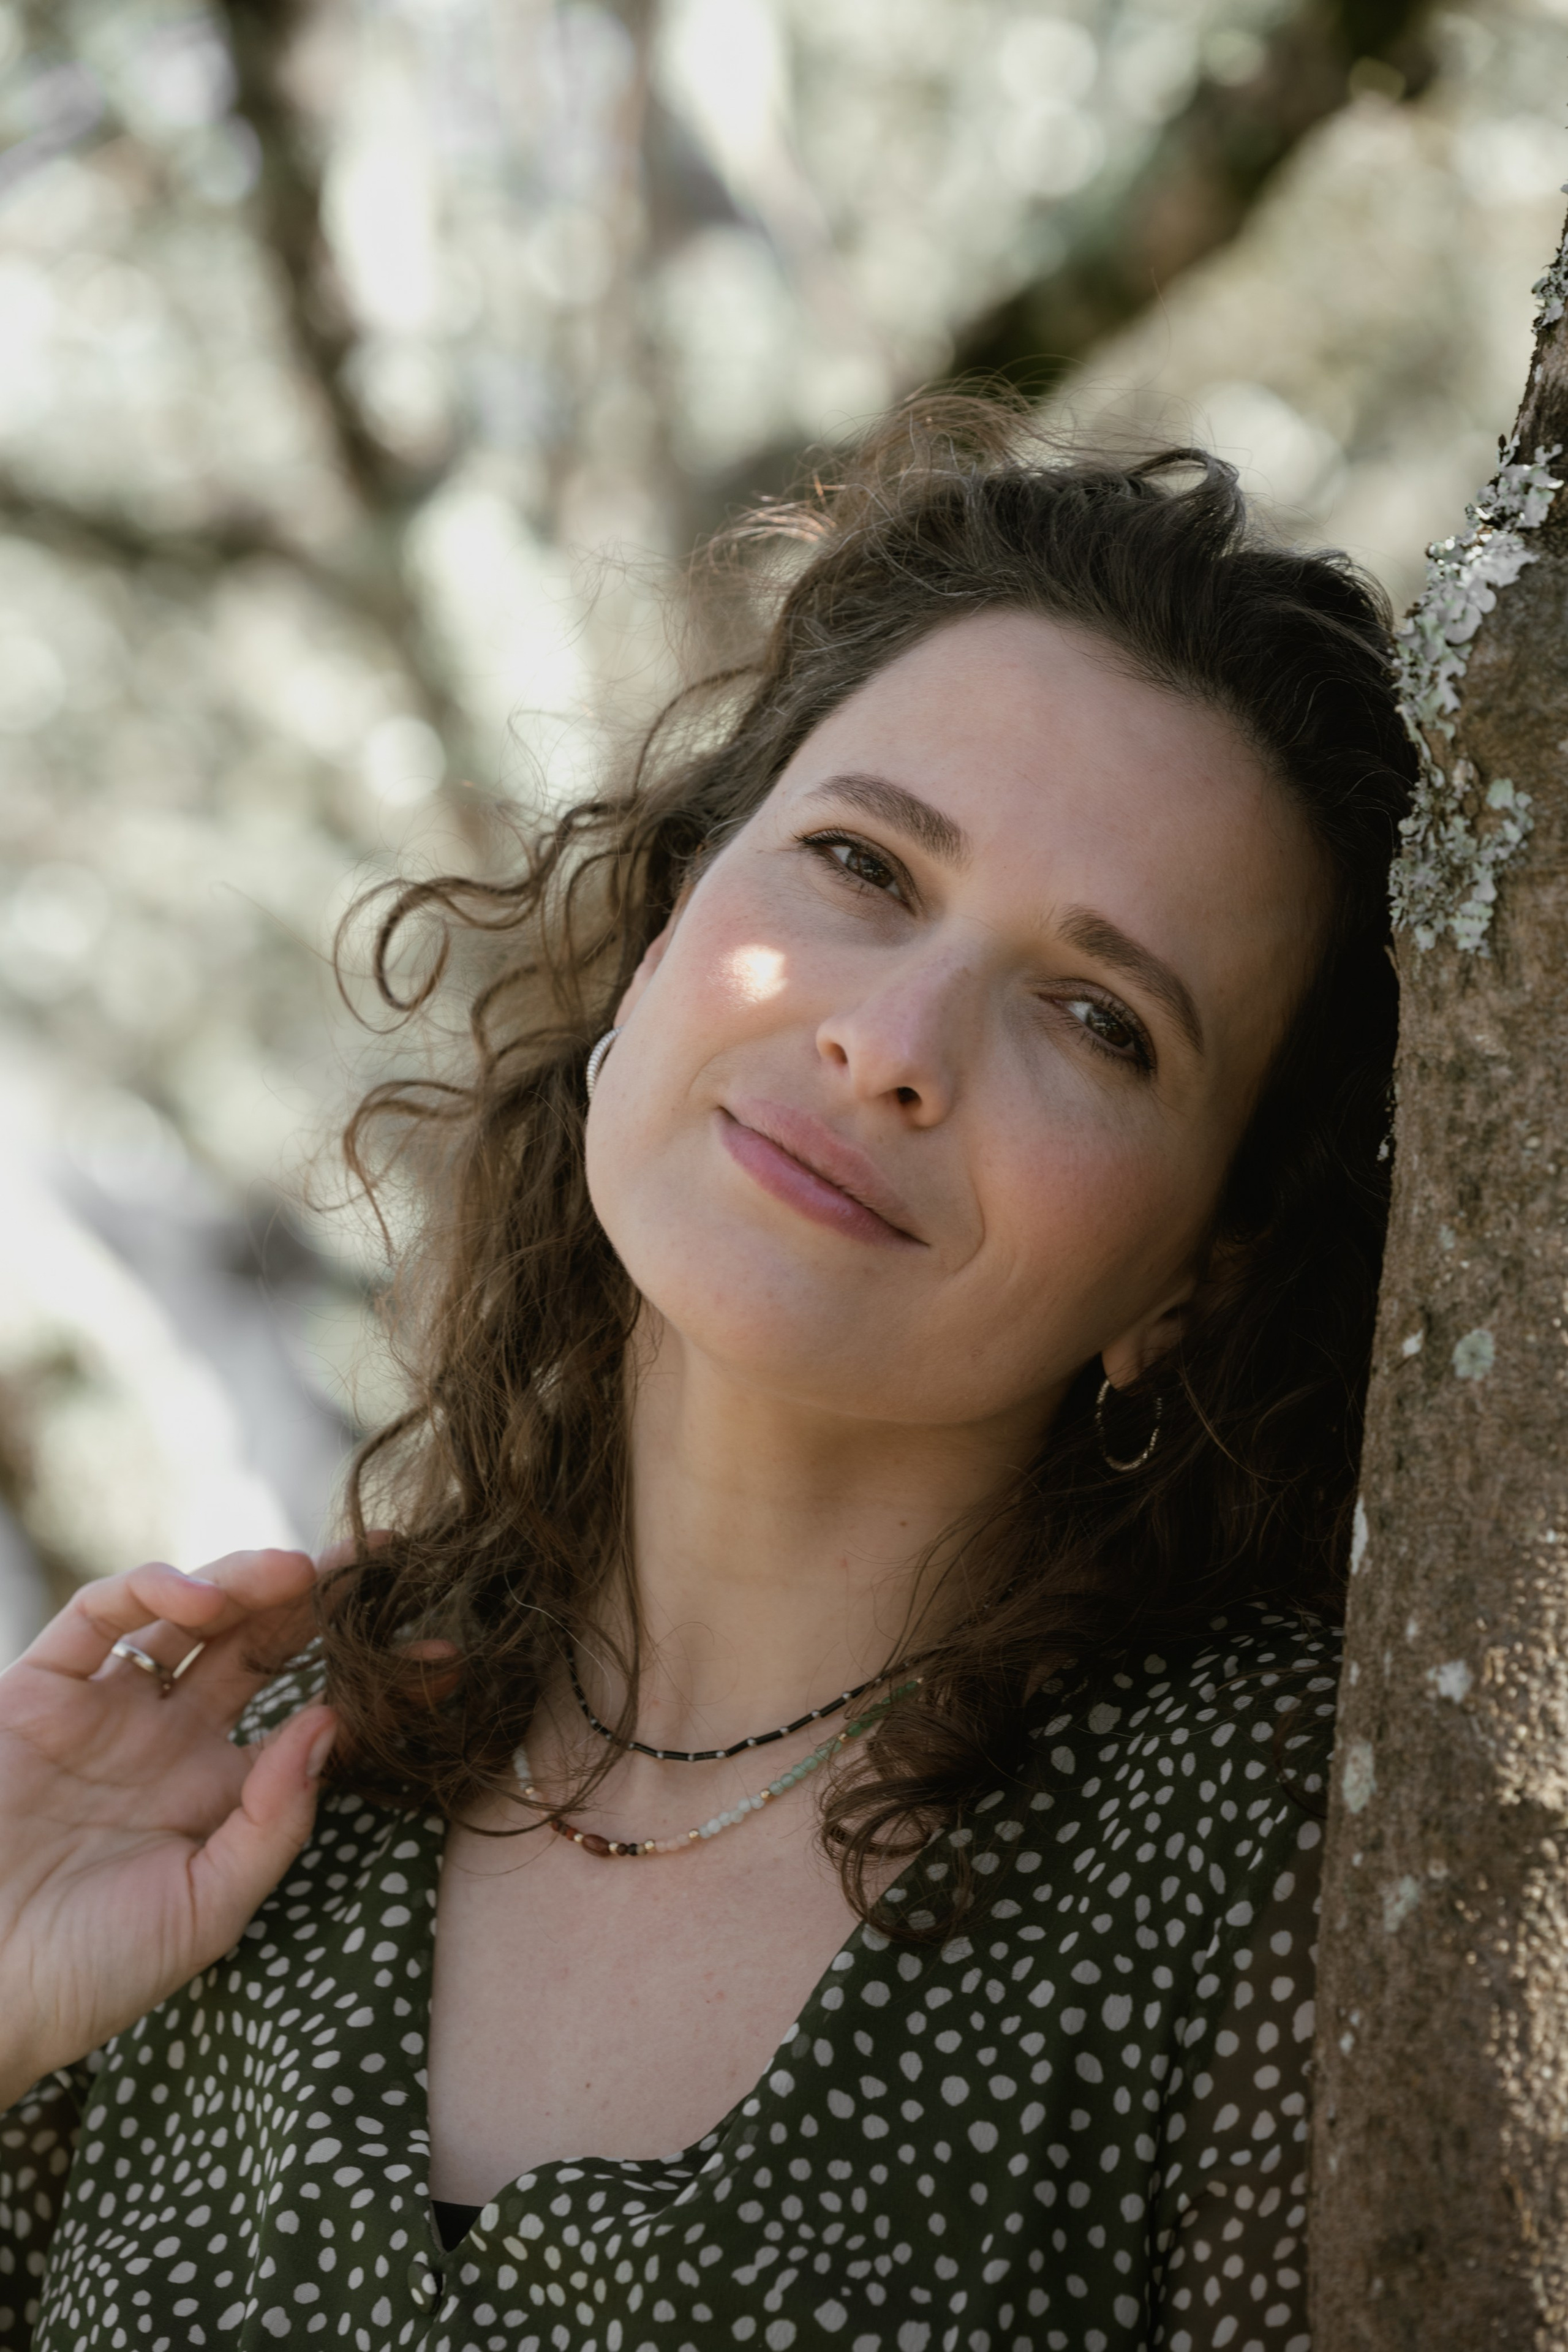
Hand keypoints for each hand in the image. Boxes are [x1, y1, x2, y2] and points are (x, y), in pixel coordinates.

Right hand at [0, 1547, 337, 2109]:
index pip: (314, 1711)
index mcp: (219, 1789)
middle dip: (325, 1599)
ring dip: (246, 1581)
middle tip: (389, 1562)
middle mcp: (168, 1735)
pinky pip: (98, 1615)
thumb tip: (333, 1722)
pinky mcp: (39, 1689)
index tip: (447, 1657)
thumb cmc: (88, 1975)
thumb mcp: (208, 1910)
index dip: (377, 1682)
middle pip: (262, 1642)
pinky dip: (150, 1590)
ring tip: (297, 1575)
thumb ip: (275, 1821)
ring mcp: (106, 1707)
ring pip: (190, 1613)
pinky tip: (200, 1599)